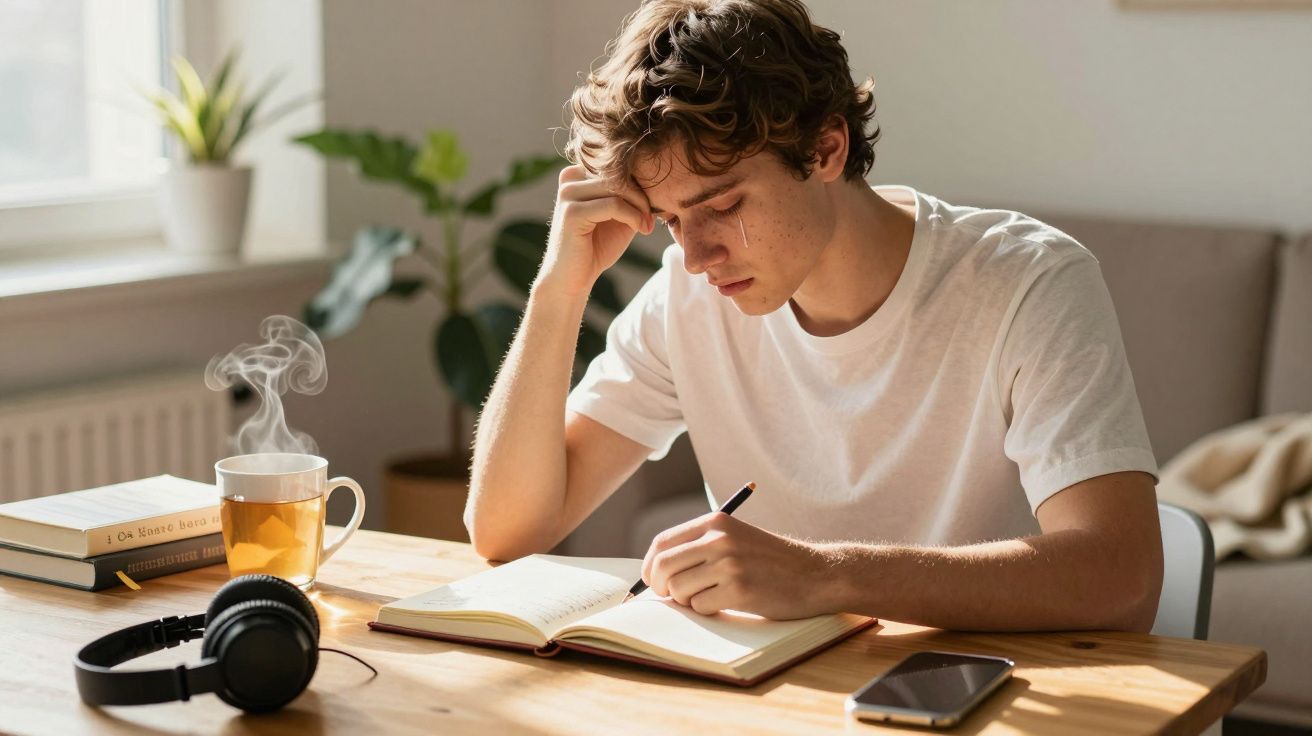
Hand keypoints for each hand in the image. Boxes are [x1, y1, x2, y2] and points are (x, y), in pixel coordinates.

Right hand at [534, 164, 654, 299]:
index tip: (652, 207)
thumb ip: (631, 194)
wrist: (574, 278)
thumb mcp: (620, 215)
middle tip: (652, 218)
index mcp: (579, 174)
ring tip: (646, 225)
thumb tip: (655, 176)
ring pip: (618, 186)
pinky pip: (613, 204)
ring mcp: (568, 194)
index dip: (640, 183)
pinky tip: (640, 229)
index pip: (618, 164)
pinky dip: (633, 216)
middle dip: (642, 195)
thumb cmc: (597, 247)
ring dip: (640, 206)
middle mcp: (570, 178)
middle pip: (619, 172)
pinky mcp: (572, 212)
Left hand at [641, 512, 835, 619]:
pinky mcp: (739, 590)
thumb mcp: (735, 538)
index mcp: (715, 522)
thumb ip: (700, 546)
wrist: (816, 574)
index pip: (662, 542)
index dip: (650, 565)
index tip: (652, 580)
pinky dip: (708, 610)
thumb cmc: (771, 561)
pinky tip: (728, 603)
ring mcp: (728, 564)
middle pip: (663, 567)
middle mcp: (718, 539)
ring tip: (711, 596)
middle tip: (672, 596)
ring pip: (679, 590)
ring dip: (688, 600)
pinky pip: (701, 607)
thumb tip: (655, 571)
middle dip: (660, 587)